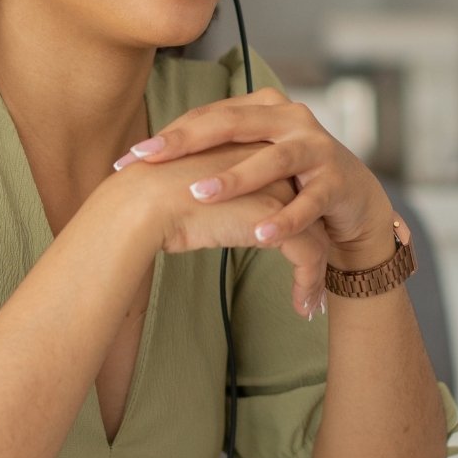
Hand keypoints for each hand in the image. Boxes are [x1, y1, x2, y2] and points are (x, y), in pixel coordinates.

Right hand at [109, 143, 332, 318]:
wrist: (142, 203)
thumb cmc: (148, 199)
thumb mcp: (186, 189)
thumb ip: (207, 194)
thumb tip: (205, 214)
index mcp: (248, 151)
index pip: (285, 185)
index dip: (290, 217)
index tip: (290, 244)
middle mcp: (269, 163)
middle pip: (306, 208)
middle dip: (313, 245)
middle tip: (311, 275)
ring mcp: (277, 188)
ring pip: (316, 235)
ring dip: (315, 273)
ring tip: (311, 302)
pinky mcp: (278, 219)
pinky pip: (310, 256)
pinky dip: (308, 284)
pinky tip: (302, 307)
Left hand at [112, 89, 396, 271]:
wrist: (353, 200)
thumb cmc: (288, 180)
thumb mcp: (249, 159)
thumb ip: (209, 155)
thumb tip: (144, 163)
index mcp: (262, 108)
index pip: (207, 117)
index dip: (167, 135)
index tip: (127, 158)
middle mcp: (289, 119)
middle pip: (232, 124)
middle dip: (186, 142)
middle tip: (148, 159)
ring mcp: (315, 148)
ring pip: (272, 160)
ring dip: (234, 178)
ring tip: (198, 194)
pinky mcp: (338, 181)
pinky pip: (309, 202)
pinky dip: (285, 218)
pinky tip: (260, 234)